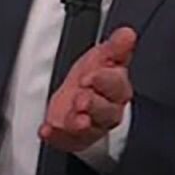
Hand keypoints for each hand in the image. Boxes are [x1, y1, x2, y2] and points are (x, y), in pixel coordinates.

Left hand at [40, 26, 137, 154]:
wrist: (77, 97)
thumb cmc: (93, 76)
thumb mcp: (101, 56)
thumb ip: (114, 47)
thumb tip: (127, 33)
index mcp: (117, 88)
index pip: (116, 85)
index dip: (105, 81)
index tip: (91, 76)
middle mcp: (108, 110)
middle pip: (106, 111)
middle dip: (93, 105)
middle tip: (82, 99)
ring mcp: (91, 126)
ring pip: (90, 129)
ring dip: (79, 123)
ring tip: (73, 119)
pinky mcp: (75, 138)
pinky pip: (67, 141)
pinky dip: (56, 136)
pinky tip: (47, 130)